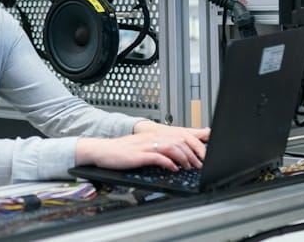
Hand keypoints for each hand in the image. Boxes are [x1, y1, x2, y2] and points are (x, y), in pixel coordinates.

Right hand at [75, 123, 208, 171]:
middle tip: (198, 164)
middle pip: (178, 141)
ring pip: (171, 147)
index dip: (193, 145)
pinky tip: (173, 168)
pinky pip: (158, 157)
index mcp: (152, 134)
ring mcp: (145, 145)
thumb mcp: (141, 146)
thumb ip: (157, 148)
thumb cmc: (121, 151)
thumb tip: (173, 156)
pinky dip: (169, 163)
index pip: (178, 135)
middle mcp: (150, 137)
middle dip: (192, 153)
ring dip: (183, 158)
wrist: (102, 150)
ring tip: (188, 167)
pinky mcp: (139, 155)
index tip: (201, 155)